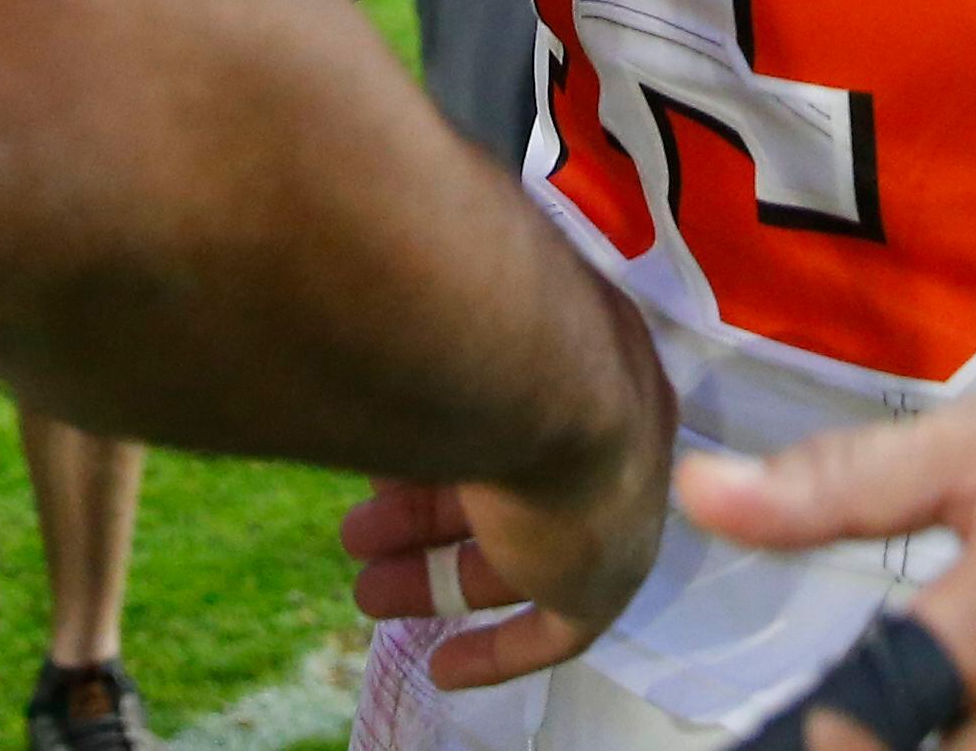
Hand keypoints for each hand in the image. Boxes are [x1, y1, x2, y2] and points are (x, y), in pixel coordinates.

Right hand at [345, 279, 675, 688]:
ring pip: (516, 550)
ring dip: (434, 574)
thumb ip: (422, 327)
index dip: (453, 438)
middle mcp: (609, 423)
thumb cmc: (482, 312)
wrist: (543, 371)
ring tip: (366, 588)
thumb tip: (366, 318)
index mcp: (585, 347)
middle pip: (509, 484)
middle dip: (424, 513)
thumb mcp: (450, 310)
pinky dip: (498, 649)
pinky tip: (441, 665)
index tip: (395, 458)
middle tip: (361, 531)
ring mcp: (615, 502)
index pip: (522, 407)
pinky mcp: (605, 576)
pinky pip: (555, 628)